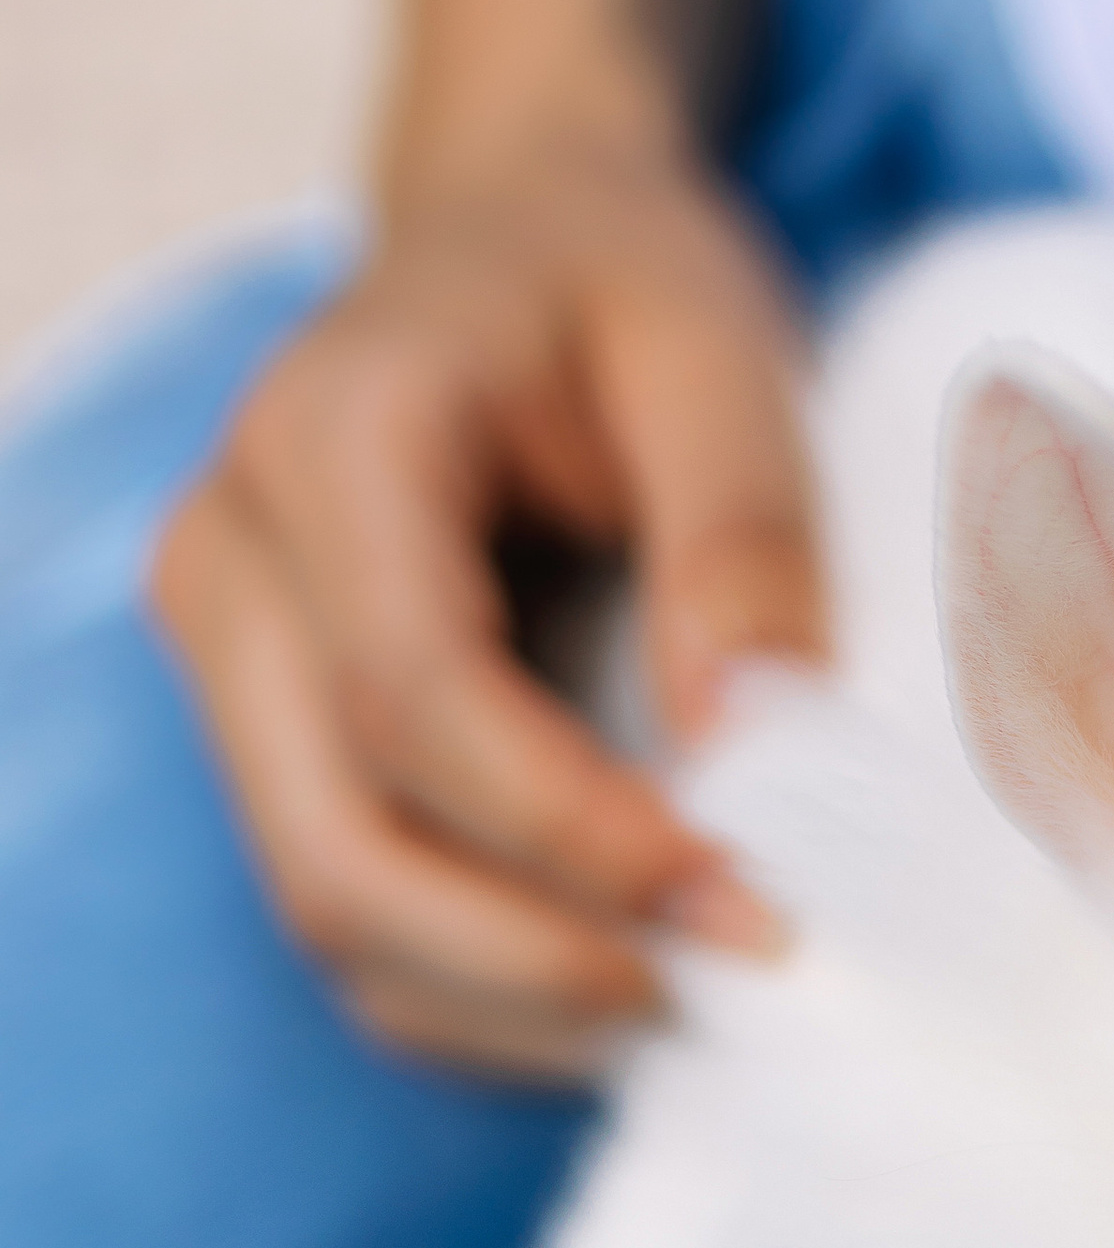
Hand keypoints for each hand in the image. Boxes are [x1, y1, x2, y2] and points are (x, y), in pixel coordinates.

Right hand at [150, 123, 826, 1081]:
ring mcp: (231, 667)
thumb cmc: (620, 285)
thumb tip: (749, 741)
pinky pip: (356, 924)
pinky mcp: (272, 743)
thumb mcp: (718, 350)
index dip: (575, 833)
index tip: (747, 901)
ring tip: (701, 995)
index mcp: (328, 442)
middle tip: (736, 977)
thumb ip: (739, 536)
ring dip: (517, 1003)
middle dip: (540, 959)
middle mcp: (232, 564)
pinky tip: (631, 976)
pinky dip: (487, 994)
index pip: (414, 699)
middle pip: (336, 848)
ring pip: (333, 913)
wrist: (516, 244)